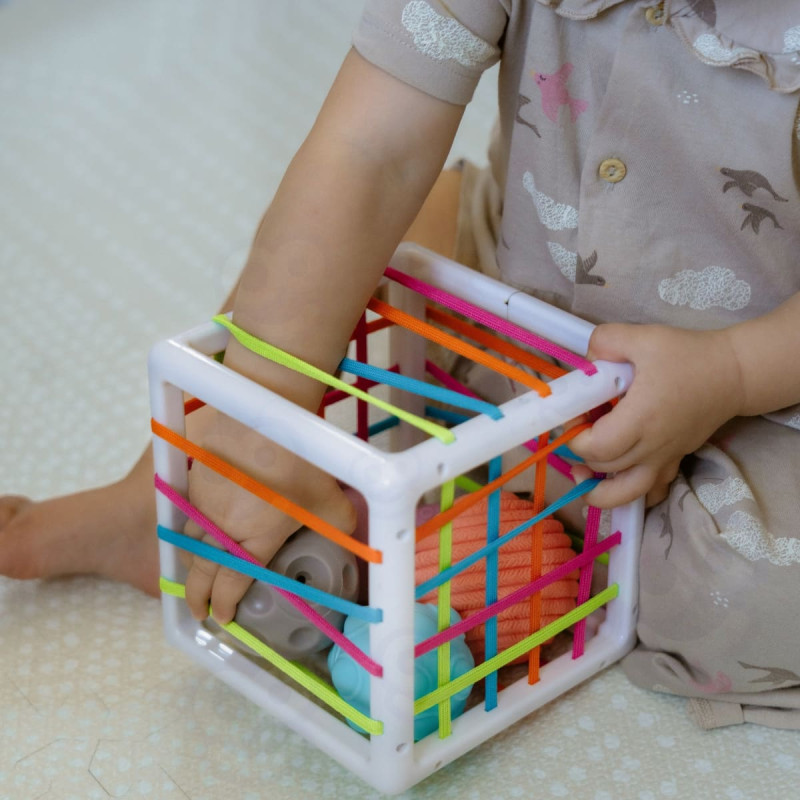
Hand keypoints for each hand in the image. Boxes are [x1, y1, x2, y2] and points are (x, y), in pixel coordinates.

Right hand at [183, 410, 355, 623]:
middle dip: (197, 597)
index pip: (232, 585)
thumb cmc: (298, 464)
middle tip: (197, 611)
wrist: (261, 420)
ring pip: (189, 544)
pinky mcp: (195, 481)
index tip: (223, 617)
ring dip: (190, 564)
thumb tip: (349, 536)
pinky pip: (186, 514)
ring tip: (194, 575)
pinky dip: (188, 529)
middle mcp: (222, 531)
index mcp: (253, 544)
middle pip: (201, 573)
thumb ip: (339, 526)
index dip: (225, 605)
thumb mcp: (332, 502)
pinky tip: (194, 527)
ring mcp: (203, 506)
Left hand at [569, 323, 743, 507]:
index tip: (575, 415)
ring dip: (599, 490)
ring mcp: (665, 458)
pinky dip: (630, 493)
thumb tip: (586, 360)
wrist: (734, 374)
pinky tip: (616, 480)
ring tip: (582, 474)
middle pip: (604, 468)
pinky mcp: (675, 461)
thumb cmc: (688, 355)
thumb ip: (606, 341)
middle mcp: (652, 446)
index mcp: (640, 418)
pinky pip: (651, 491)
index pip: (596, 447)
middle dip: (582, 452)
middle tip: (580, 428)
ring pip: (626, 492)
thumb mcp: (643, 337)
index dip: (575, 436)